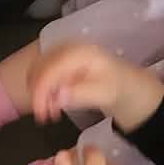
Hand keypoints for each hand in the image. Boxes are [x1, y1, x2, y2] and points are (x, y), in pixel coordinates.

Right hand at [29, 41, 163, 133]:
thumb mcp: (103, 93)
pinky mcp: (59, 60)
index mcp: (80, 53)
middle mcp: (68, 47)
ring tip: (49, 114)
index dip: (41, 91)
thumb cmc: (116, 88)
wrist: (125, 84)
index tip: (40, 113)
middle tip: (43, 117)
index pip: (51, 69)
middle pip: (40, 68)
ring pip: (38, 71)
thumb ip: (80, 93)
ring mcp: (62, 52)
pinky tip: (51, 105)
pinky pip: (43, 73)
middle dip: (38, 94)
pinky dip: (42, 90)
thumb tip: (57, 96)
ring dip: (39, 93)